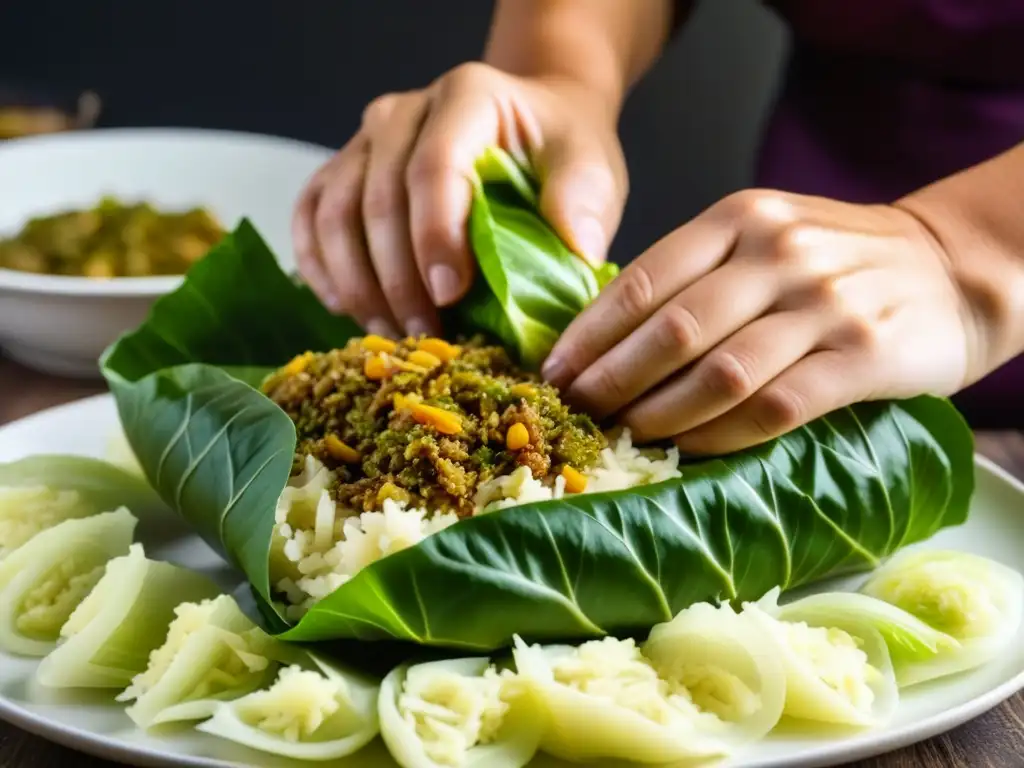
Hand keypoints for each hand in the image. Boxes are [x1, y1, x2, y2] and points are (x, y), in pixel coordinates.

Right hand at [293, 63, 626, 338]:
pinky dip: (321, 267)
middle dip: (397, 278)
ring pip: (335, 212)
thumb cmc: (560, 151)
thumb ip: (583, 199)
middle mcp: (405, 111)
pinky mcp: (345, 168)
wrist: (532, 126)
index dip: (435, 234)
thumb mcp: (591, 165)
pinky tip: (347, 309)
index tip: (449, 295)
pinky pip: (311, 216)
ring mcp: (367, 139)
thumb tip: (576, 248)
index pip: (436, 165)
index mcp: (468, 97)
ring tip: (391, 335)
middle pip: (378, 197)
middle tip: (423, 336)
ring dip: (357, 283)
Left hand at [542, 190, 977, 454]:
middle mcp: (778, 253)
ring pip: (719, 374)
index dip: (589, 335)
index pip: (643, 281)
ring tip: (621, 436)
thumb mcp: (764, 233)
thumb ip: (696, 270)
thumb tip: (605, 331)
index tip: (553, 372)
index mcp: (740, 218)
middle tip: (575, 413)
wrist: (950, 266)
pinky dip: (722, 436)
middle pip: (671, 330)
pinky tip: (691, 451)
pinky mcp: (864, 356)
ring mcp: (824, 304)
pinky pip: (774, 407)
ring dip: (659, 415)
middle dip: (611, 381)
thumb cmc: (835, 257)